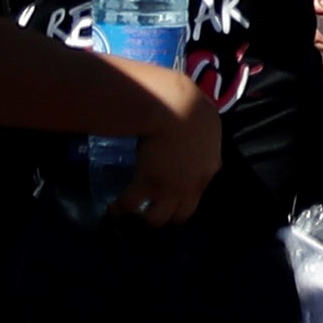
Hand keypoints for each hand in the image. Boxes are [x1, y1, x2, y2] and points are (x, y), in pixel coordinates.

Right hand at [113, 60, 223, 224]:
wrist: (178, 108)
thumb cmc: (192, 104)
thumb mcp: (206, 120)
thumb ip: (203, 132)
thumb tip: (195, 124)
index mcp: (209, 166)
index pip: (200, 191)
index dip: (186, 194)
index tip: (174, 192)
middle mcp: (193, 184)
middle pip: (181, 215)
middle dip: (168, 215)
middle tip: (153, 209)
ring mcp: (171, 188)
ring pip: (157, 218)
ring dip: (144, 217)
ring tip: (132, 213)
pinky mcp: (148, 184)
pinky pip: (131, 205)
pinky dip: (120, 208)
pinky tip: (113, 208)